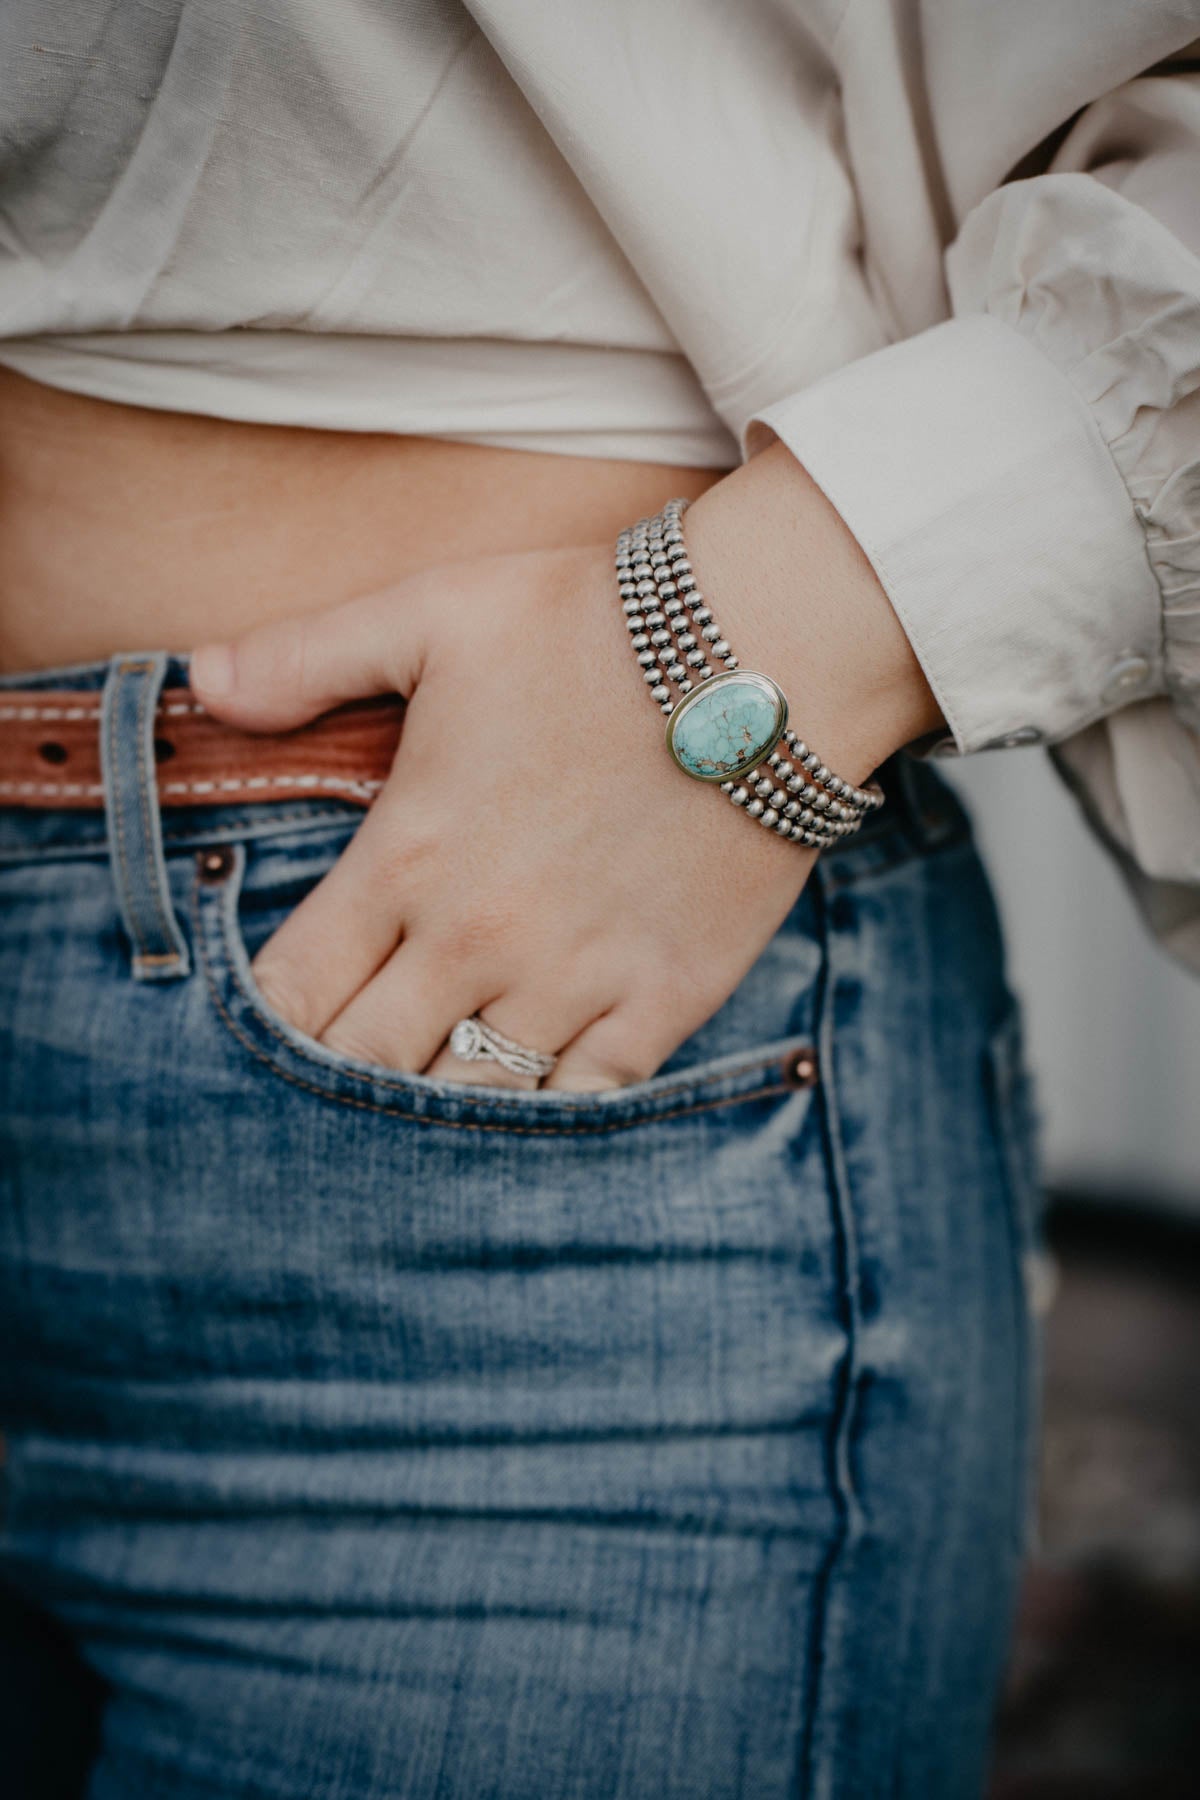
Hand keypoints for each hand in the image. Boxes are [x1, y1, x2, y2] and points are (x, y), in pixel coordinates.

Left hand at [190, 444, 941, 1091]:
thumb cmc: (591, 624)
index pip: (293, 989)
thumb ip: (305, 655)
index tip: (275, 1017)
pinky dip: (549, 1117)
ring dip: (436, 1107)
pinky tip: (529, 1108)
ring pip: (470, 1099)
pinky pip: (588, 1103)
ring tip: (424, 1100)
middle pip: (366, 1065)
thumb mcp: (432, 613)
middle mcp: (479, 938)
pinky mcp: (665, 997)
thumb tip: (198, 682)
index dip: (267, 1016)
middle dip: (337, 1077)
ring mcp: (575, 978)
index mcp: (408, 855)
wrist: (767, 646)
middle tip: (338, 1075)